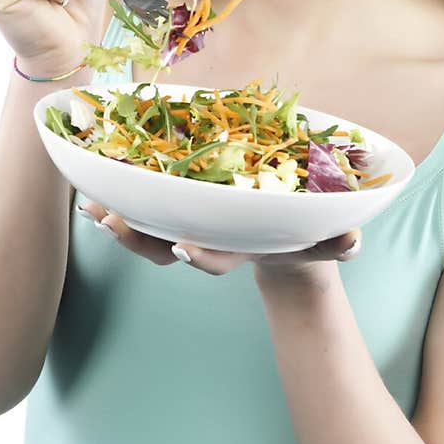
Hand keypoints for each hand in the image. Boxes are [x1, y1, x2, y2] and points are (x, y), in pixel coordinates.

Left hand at [76, 200, 362, 279]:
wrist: (286, 243)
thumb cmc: (306, 238)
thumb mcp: (327, 241)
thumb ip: (341, 243)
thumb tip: (355, 243)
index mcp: (240, 248)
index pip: (217, 258)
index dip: (200, 256)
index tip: (184, 248)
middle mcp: (209, 241)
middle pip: (166, 249)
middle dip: (137, 238)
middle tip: (111, 222)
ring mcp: (192, 228)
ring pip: (148, 232)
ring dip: (117, 219)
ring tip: (89, 206)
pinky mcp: (182, 211)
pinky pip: (146, 208)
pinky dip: (118, 199)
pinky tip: (91, 185)